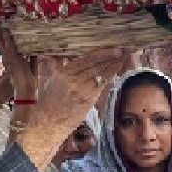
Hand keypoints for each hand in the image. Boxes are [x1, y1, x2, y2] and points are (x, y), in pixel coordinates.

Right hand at [0, 18, 36, 99]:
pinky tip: (3, 30)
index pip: (2, 43)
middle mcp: (6, 56)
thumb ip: (32, 57)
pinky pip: (7, 46)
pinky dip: (5, 38)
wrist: (25, 88)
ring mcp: (8, 57)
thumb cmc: (28, 78)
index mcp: (10, 57)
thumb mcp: (31, 64)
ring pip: (0, 41)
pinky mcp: (11, 58)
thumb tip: (36, 50)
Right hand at [16, 48, 131, 171]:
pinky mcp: (88, 99)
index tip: (109, 48)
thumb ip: (60, 68)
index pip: (85, 59)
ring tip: (122, 57)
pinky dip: (110, 75)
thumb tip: (65, 58)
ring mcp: (82, 90)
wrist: (48, 123)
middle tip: (121, 50)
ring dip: (113, 64)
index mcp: (63, 73)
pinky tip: (116, 69)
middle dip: (110, 56)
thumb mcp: (51, 81)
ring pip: (100, 73)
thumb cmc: (49, 102)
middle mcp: (73, 79)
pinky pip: (102, 84)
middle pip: (95, 64)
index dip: (99, 53)